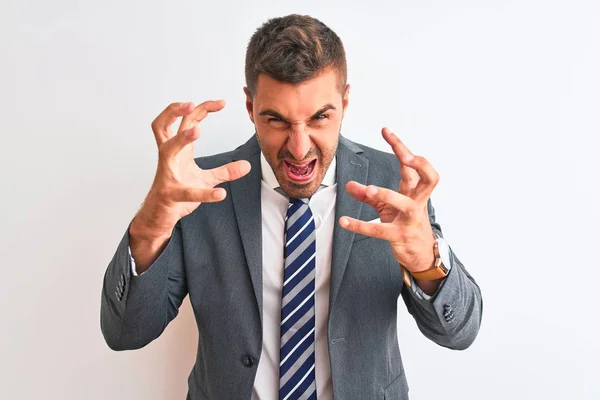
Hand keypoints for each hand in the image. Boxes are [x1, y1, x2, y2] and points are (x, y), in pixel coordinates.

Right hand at [134, 100, 250, 237]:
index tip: (221, 102)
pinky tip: (221, 194)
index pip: (186, 121)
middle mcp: (169, 157)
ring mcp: (167, 174)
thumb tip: (247, 165)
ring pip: (167, 149)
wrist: (160, 215)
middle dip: (174, 111)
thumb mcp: (206, 179)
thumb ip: (225, 171)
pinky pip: (187, 192)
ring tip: (197, 131)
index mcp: (179, 150)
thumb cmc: (178, 191)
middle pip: (162, 125)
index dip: (202, 108)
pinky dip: (205, 193)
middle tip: (191, 103)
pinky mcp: (171, 194)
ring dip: (181, 138)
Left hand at [339, 127, 438, 272]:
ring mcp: (410, 219)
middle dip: (418, 164)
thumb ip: (368, 196)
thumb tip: (349, 185)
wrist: (421, 254)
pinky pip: (380, 229)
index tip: (386, 131)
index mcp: (415, 191)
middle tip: (404, 156)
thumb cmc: (406, 224)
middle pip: (428, 177)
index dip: (401, 146)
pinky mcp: (399, 235)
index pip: (412, 164)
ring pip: (404, 203)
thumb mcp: (387, 207)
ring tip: (368, 189)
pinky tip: (344, 222)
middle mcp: (417, 202)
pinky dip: (360, 225)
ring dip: (387, 194)